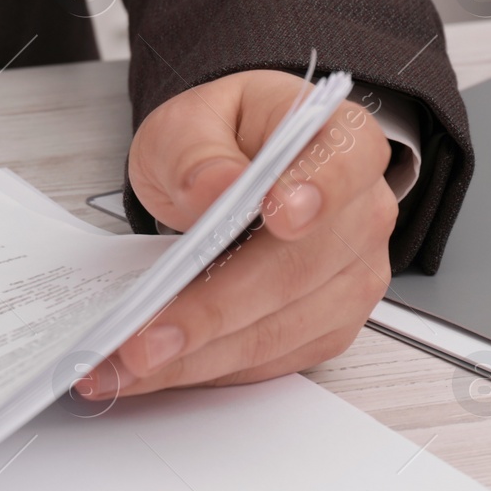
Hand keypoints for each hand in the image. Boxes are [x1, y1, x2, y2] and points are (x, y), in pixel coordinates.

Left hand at [82, 70, 397, 398]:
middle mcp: (362, 214)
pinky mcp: (327, 326)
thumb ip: (197, 150)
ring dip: (198, 355)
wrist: (228, 170)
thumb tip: (215, 186)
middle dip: (215, 309)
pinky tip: (155, 368)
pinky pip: (270, 359)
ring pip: (281, 329)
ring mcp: (351, 277)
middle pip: (300, 269)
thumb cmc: (222, 141)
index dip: (316, 192)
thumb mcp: (190, 121)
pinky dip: (207, 368)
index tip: (278, 216)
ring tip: (128, 362)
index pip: (345, 165)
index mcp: (343, 142)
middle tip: (146, 335)